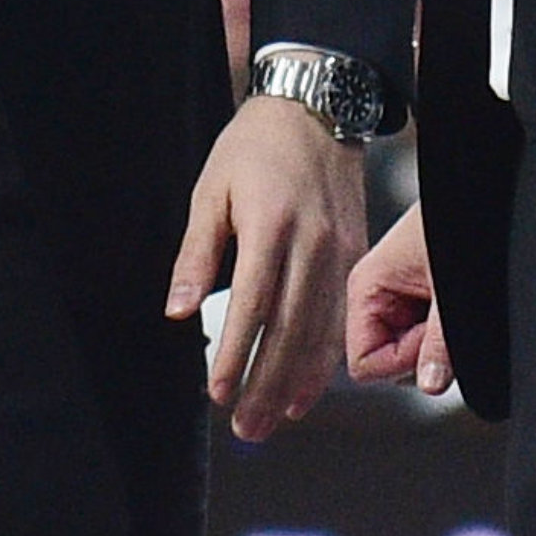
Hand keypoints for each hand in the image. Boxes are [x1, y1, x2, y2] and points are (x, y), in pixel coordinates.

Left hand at [170, 93, 366, 442]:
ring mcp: (340, 251)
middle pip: (290, 330)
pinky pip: (342, 317)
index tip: (217, 393)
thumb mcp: (210, 190)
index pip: (253, 306)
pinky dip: (325, 359)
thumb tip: (180, 310)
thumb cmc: (253, 148)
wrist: (316, 107)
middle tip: (246, 427)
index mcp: (270, 224)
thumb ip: (196, 253)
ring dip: (297, 383)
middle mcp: (313, 243)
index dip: (235, 356)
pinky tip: (309, 388)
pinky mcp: (355, 254)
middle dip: (267, 385)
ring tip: (274, 420)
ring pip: (321, 331)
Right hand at [346, 203, 452, 396]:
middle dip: (421, 355)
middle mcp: (375, 296)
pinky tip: (455, 308)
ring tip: (453, 308)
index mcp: (366, 288)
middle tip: (447, 320)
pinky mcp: (416, 298)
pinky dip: (444, 334)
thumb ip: (440, 341)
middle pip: (386, 361)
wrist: (477, 186)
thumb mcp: (450, 288)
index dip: (401, 361)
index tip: (429, 338)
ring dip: (436, 344)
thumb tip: (429, 385)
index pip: (363, 362)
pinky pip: (423, 336)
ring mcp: (396, 299)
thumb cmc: (458, 218)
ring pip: (408, 353)